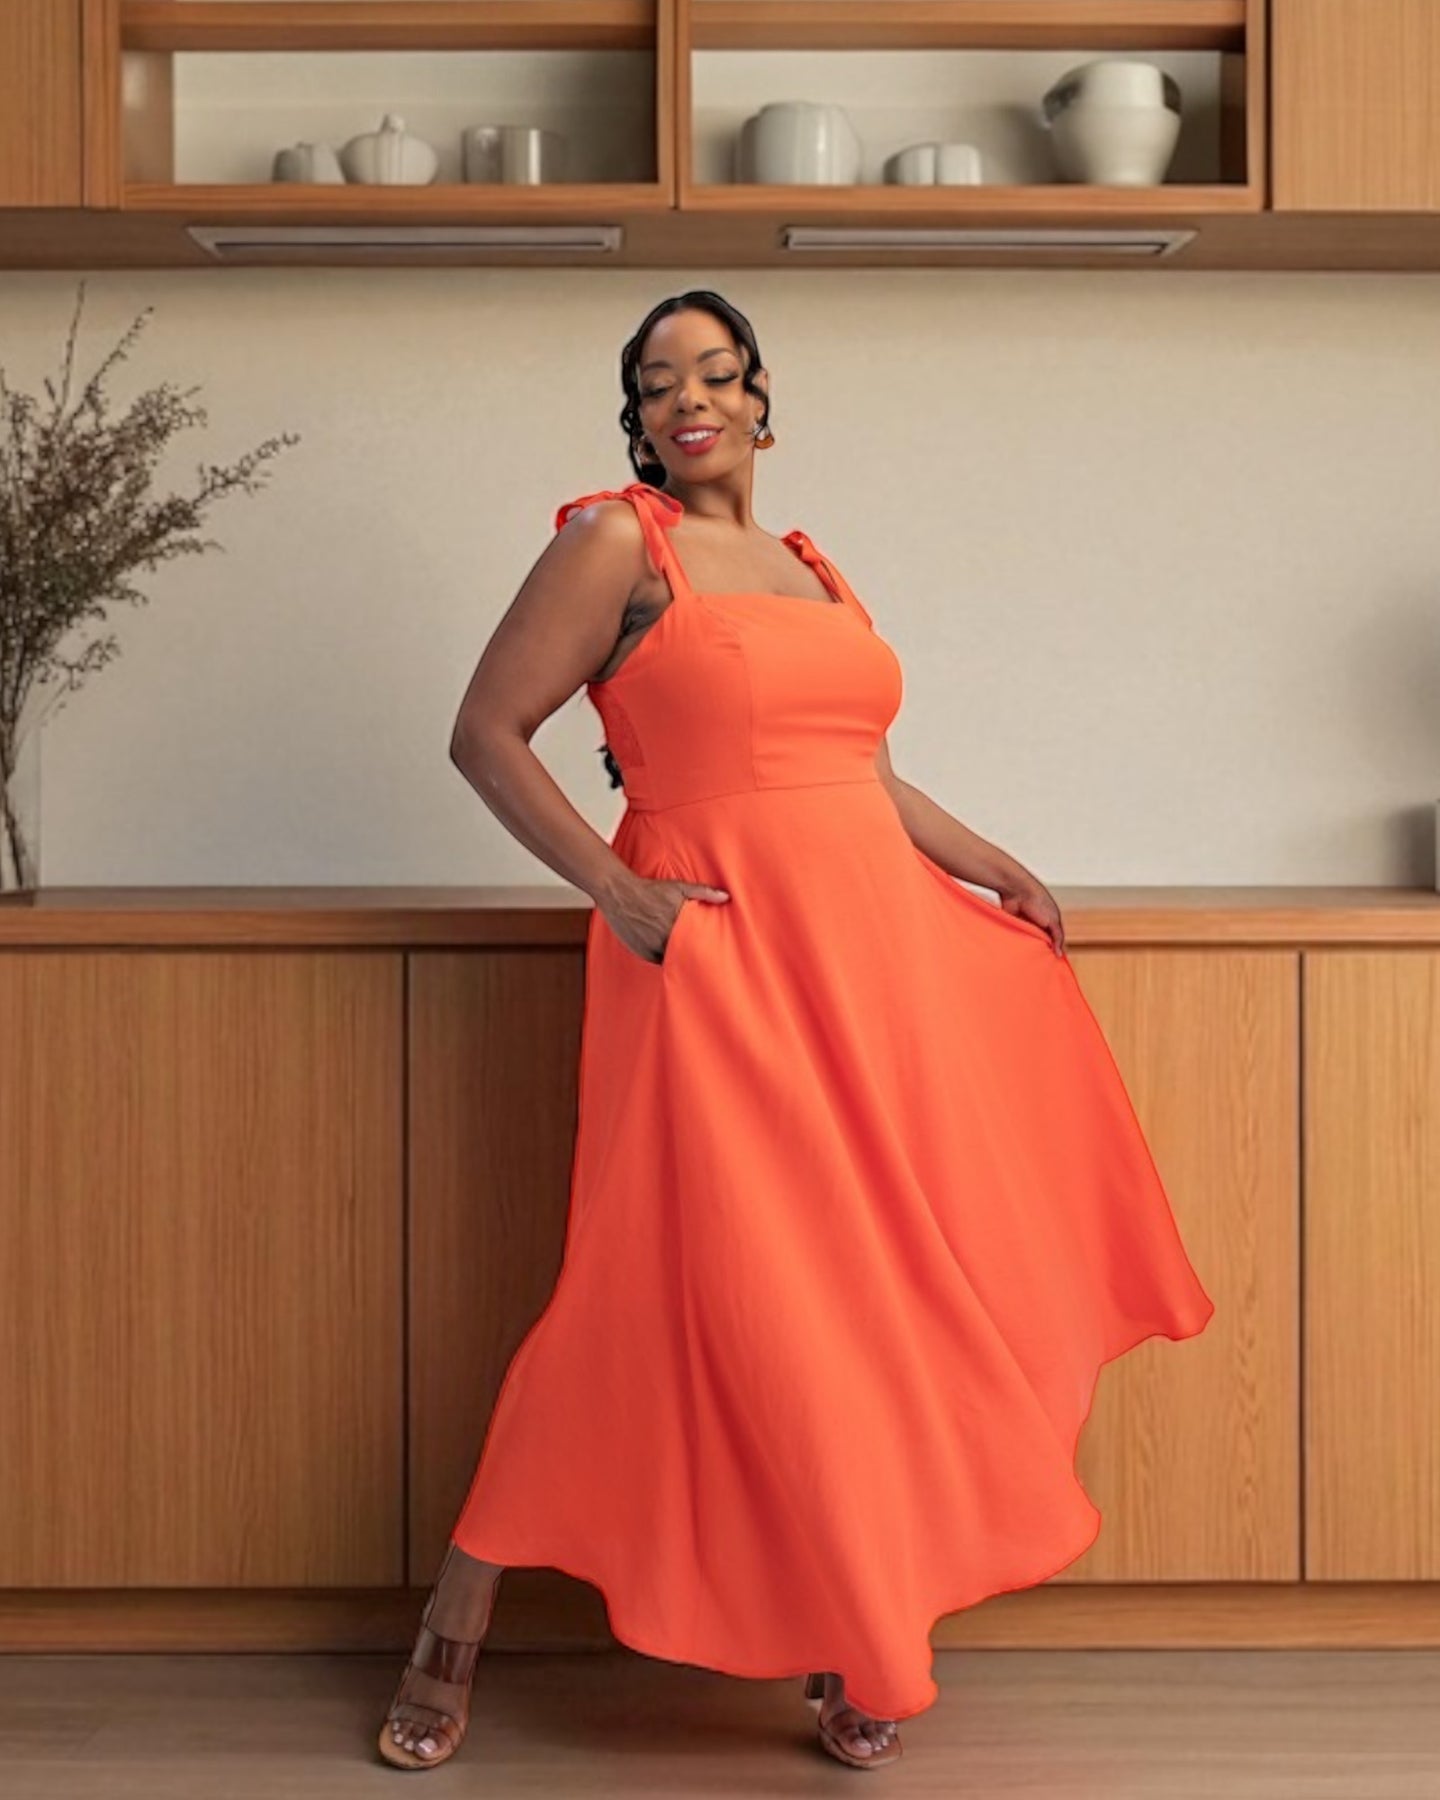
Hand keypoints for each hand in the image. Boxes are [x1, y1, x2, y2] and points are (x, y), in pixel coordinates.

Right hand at [603, 874, 729, 964]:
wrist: (619, 893)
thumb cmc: (650, 890)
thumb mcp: (678, 887)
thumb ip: (703, 892)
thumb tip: (726, 897)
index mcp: (677, 924)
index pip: (696, 945)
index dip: (703, 949)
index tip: (710, 952)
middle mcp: (665, 938)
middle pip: (684, 954)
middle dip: (690, 955)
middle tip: (700, 957)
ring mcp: (652, 947)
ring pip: (670, 959)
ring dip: (675, 956)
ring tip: (683, 954)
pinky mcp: (641, 952)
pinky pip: (656, 960)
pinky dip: (661, 957)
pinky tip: (665, 950)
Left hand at [998, 876, 1065, 956]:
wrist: (1017, 891)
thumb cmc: (1037, 901)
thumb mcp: (1053, 921)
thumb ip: (1058, 937)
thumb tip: (1059, 954)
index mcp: (1051, 921)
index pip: (1056, 940)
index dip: (1056, 950)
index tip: (1055, 964)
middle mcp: (1039, 924)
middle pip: (1042, 942)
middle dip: (1042, 952)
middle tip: (1041, 967)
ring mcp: (1026, 926)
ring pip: (1029, 942)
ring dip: (1029, 949)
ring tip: (1029, 963)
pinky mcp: (1014, 926)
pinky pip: (1016, 939)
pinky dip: (1018, 946)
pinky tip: (1018, 956)